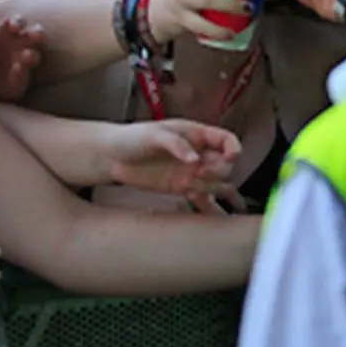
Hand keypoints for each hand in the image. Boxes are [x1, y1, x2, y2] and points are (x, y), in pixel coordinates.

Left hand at [0, 15, 43, 102]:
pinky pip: (23, 77)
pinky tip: (16, 69)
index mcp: (4, 34)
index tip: (12, 26)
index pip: (16, 23)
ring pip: (34, 55)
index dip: (16, 22)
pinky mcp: (19, 82)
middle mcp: (17, 46)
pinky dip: (21, 72)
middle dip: (35, 33)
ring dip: (33, 54)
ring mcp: (20, 64)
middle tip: (32, 36)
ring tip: (27, 55)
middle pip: (34, 34)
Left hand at [105, 120, 242, 209]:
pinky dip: (211, 208)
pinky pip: (204, 201)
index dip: (233, 149)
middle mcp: (198, 154)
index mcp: (196, 134)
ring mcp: (192, 173)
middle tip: (197, 174)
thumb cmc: (132, 137)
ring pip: (218, 184)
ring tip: (193, 190)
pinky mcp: (182, 189)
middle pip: (225, 166)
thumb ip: (176, 144)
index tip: (229, 158)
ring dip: (213, 189)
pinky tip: (211, 212)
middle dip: (217, 171)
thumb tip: (195, 159)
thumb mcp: (153, 134)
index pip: (227, 140)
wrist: (112, 157)